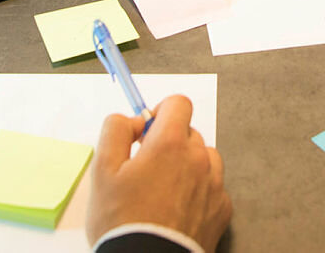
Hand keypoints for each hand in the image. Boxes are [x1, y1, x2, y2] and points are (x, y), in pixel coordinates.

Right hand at [86, 95, 230, 251]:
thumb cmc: (122, 221)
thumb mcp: (102, 171)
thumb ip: (115, 131)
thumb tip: (134, 120)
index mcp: (170, 144)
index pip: (179, 103)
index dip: (161, 112)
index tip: (148, 131)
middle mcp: (199, 159)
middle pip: (189, 133)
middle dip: (170, 142)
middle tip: (147, 169)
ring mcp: (214, 185)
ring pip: (205, 158)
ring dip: (188, 165)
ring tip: (164, 191)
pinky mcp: (222, 209)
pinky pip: (214, 187)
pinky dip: (199, 191)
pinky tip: (178, 210)